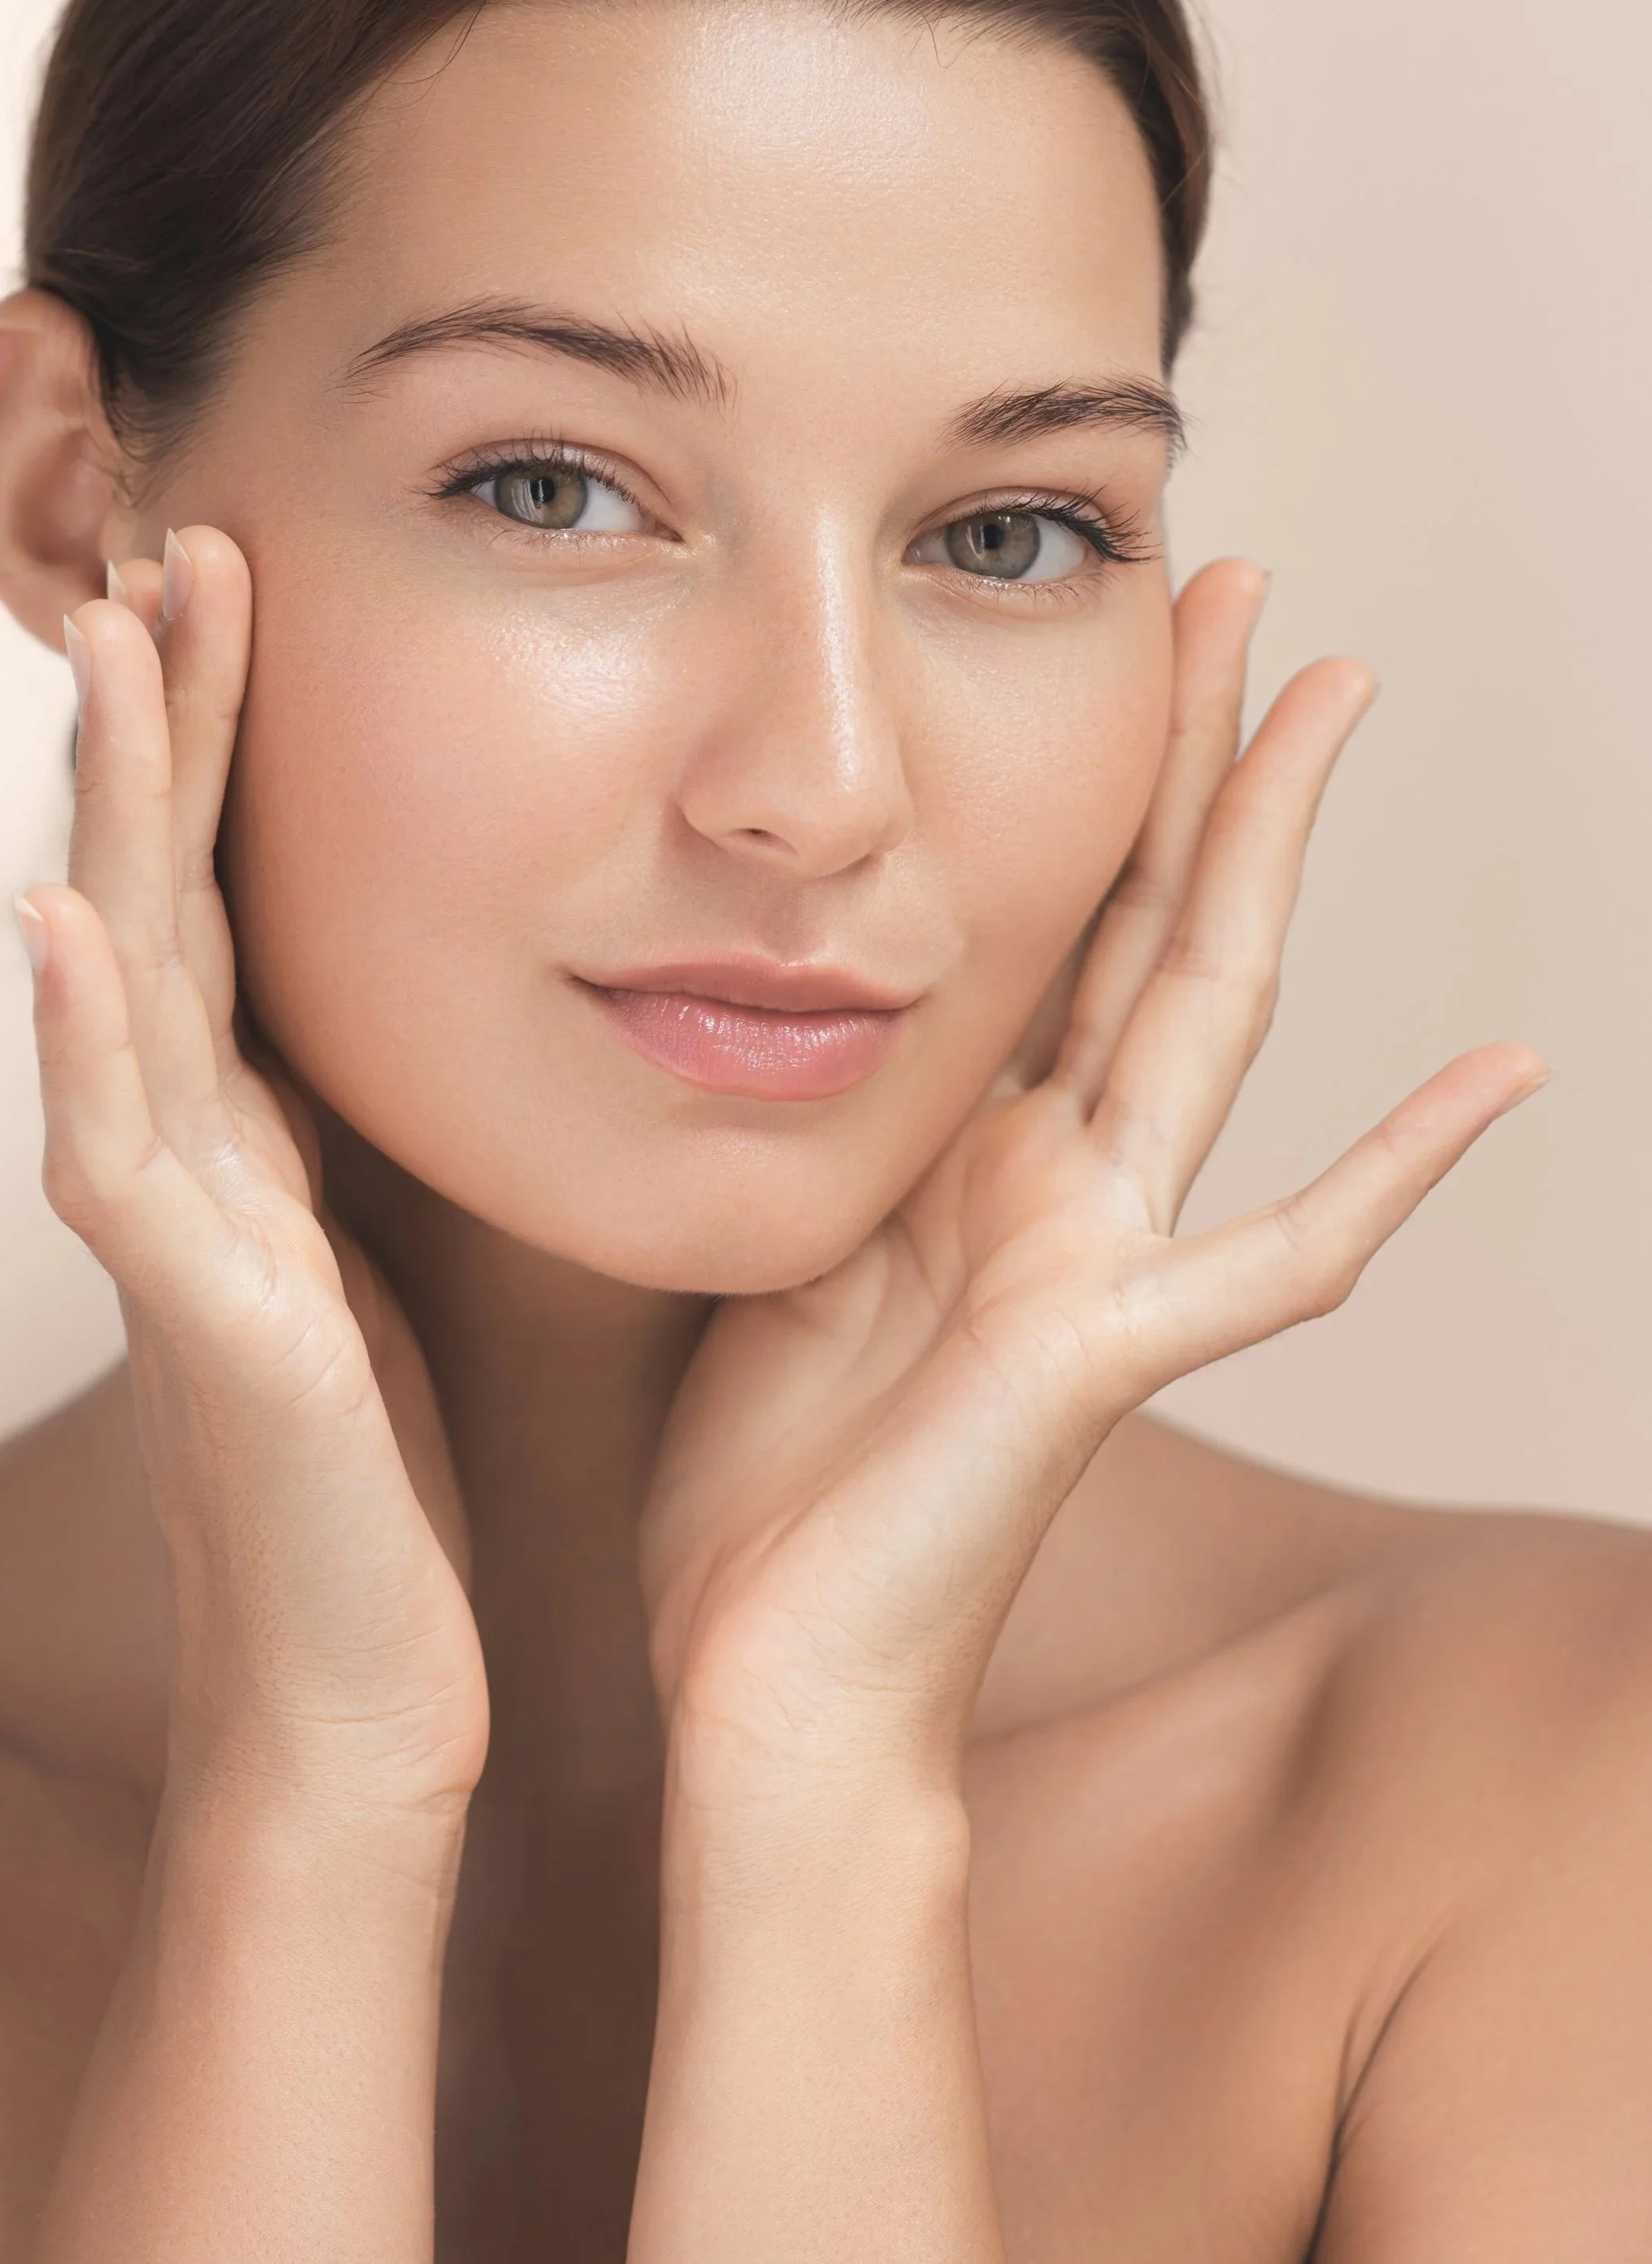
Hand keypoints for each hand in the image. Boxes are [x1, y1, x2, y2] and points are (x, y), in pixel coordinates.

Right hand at [16, 530, 486, 1820]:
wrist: (353, 1690)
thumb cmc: (372, 1478)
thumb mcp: (370, 1253)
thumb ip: (339, 1129)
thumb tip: (363, 1003)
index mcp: (246, 1131)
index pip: (224, 888)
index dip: (220, 738)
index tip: (246, 574)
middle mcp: (186, 1155)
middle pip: (156, 890)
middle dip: (158, 718)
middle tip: (170, 537)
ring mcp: (171, 1234)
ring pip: (120, 980)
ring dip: (106, 810)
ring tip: (103, 645)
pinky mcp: (200, 1328)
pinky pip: (116, 1158)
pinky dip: (80, 1034)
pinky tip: (59, 916)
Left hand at [640, 562, 1544, 1809]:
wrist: (771, 1681)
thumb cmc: (765, 1495)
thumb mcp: (774, 1252)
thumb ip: (823, 1138)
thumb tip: (778, 1001)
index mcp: (972, 1156)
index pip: (1049, 928)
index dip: (1085, 787)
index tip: (1100, 637)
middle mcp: (1056, 1183)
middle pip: (1148, 922)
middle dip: (1192, 754)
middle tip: (1238, 582)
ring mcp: (1100, 1260)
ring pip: (1213, 1015)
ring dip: (1273, 851)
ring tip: (1339, 695)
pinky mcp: (1103, 1355)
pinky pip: (1274, 1257)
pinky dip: (1391, 1170)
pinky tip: (1497, 1076)